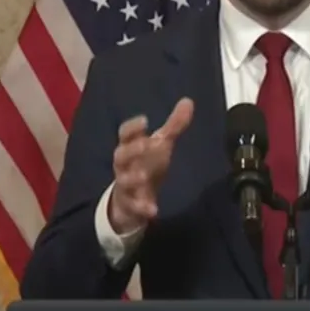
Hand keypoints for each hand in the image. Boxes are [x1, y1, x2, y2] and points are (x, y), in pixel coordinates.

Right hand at [107, 97, 193, 233]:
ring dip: (132, 178)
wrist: (131, 200)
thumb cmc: (146, 165)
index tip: (144, 120)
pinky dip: (142, 207)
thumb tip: (188, 101)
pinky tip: (153, 210)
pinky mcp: (130, 205)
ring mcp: (126, 185)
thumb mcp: (160, 145)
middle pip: (121, 155)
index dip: (132, 127)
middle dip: (131, 149)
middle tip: (145, 144)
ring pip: (123, 180)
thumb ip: (173, 126)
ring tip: (144, 176)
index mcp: (130, 147)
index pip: (125, 134)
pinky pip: (133, 206)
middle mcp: (124, 165)